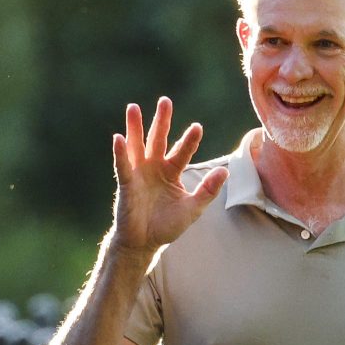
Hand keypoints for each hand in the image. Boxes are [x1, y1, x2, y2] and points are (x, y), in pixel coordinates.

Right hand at [110, 97, 227, 252]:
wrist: (145, 243)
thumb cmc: (167, 225)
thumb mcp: (193, 208)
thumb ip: (208, 190)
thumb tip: (225, 170)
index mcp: (171, 172)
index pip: (182, 151)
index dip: (189, 140)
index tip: (197, 127)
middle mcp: (154, 168)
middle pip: (159, 139)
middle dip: (161, 120)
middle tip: (165, 101)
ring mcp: (139, 174)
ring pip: (137, 145)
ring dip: (135, 127)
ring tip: (133, 107)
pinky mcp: (127, 184)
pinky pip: (123, 165)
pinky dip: (120, 152)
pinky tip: (119, 137)